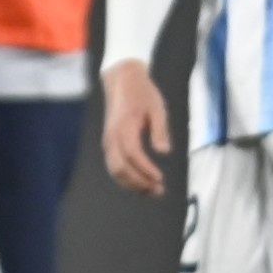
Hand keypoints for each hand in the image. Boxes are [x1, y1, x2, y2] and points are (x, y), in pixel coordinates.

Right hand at [99, 60, 175, 194]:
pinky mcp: (109, 143)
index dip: (146, 170)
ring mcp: (108, 141)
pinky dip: (126, 178)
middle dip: (139, 182)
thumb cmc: (142, 94)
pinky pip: (114, 166)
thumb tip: (164, 151)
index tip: (160, 178)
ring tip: (152, 191)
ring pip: (115, 171)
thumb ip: (160, 130)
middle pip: (121, 168)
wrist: (123, 81)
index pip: (133, 155)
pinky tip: (142, 182)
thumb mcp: (157, 108)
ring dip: (132, 184)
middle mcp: (112, 136)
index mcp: (124, 127)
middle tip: (159, 190)